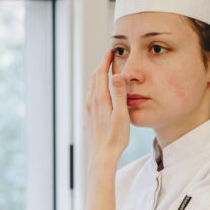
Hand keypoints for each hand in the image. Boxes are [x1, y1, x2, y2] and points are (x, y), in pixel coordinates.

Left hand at [85, 49, 129, 166]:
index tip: (111, 52)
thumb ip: (120, 94)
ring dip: (98, 78)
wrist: (102, 157)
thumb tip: (118, 75)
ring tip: (106, 73)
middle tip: (109, 58)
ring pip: (92, 88)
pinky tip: (101, 95)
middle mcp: (91, 103)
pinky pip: (91, 98)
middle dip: (102, 66)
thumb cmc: (115, 138)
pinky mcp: (88, 118)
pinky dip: (96, 90)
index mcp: (100, 99)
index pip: (100, 73)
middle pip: (94, 78)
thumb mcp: (121, 115)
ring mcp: (88, 111)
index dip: (105, 60)